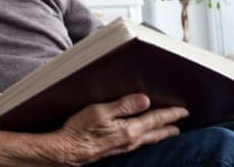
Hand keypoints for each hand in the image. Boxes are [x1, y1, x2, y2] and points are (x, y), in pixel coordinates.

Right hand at [48, 93, 188, 164]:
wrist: (68, 151)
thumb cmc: (80, 130)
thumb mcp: (101, 111)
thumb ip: (123, 105)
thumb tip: (145, 100)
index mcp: (129, 130)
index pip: (155, 120)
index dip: (170, 114)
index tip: (183, 111)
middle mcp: (130, 141)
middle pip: (155, 133)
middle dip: (169, 127)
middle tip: (180, 123)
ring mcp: (123, 147)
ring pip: (148, 140)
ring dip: (159, 134)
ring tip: (166, 131)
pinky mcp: (115, 150)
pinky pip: (138, 144)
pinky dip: (147, 139)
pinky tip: (142, 138)